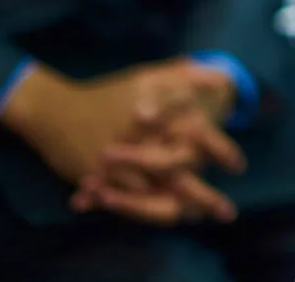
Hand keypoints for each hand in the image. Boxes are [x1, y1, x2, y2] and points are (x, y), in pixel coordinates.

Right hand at [1, 59, 245, 225]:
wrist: (56, 111)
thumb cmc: (107, 94)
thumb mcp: (147, 77)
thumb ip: (185, 77)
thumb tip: (219, 78)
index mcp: (156, 118)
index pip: (199, 138)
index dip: (222, 152)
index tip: (238, 166)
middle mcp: (140, 145)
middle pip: (181, 177)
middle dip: (206, 198)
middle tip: (227, 213)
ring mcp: (119, 168)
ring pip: (156, 199)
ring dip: (180, 211)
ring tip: (199, 218)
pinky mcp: (101, 184)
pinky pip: (129, 205)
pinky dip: (148, 213)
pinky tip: (168, 218)